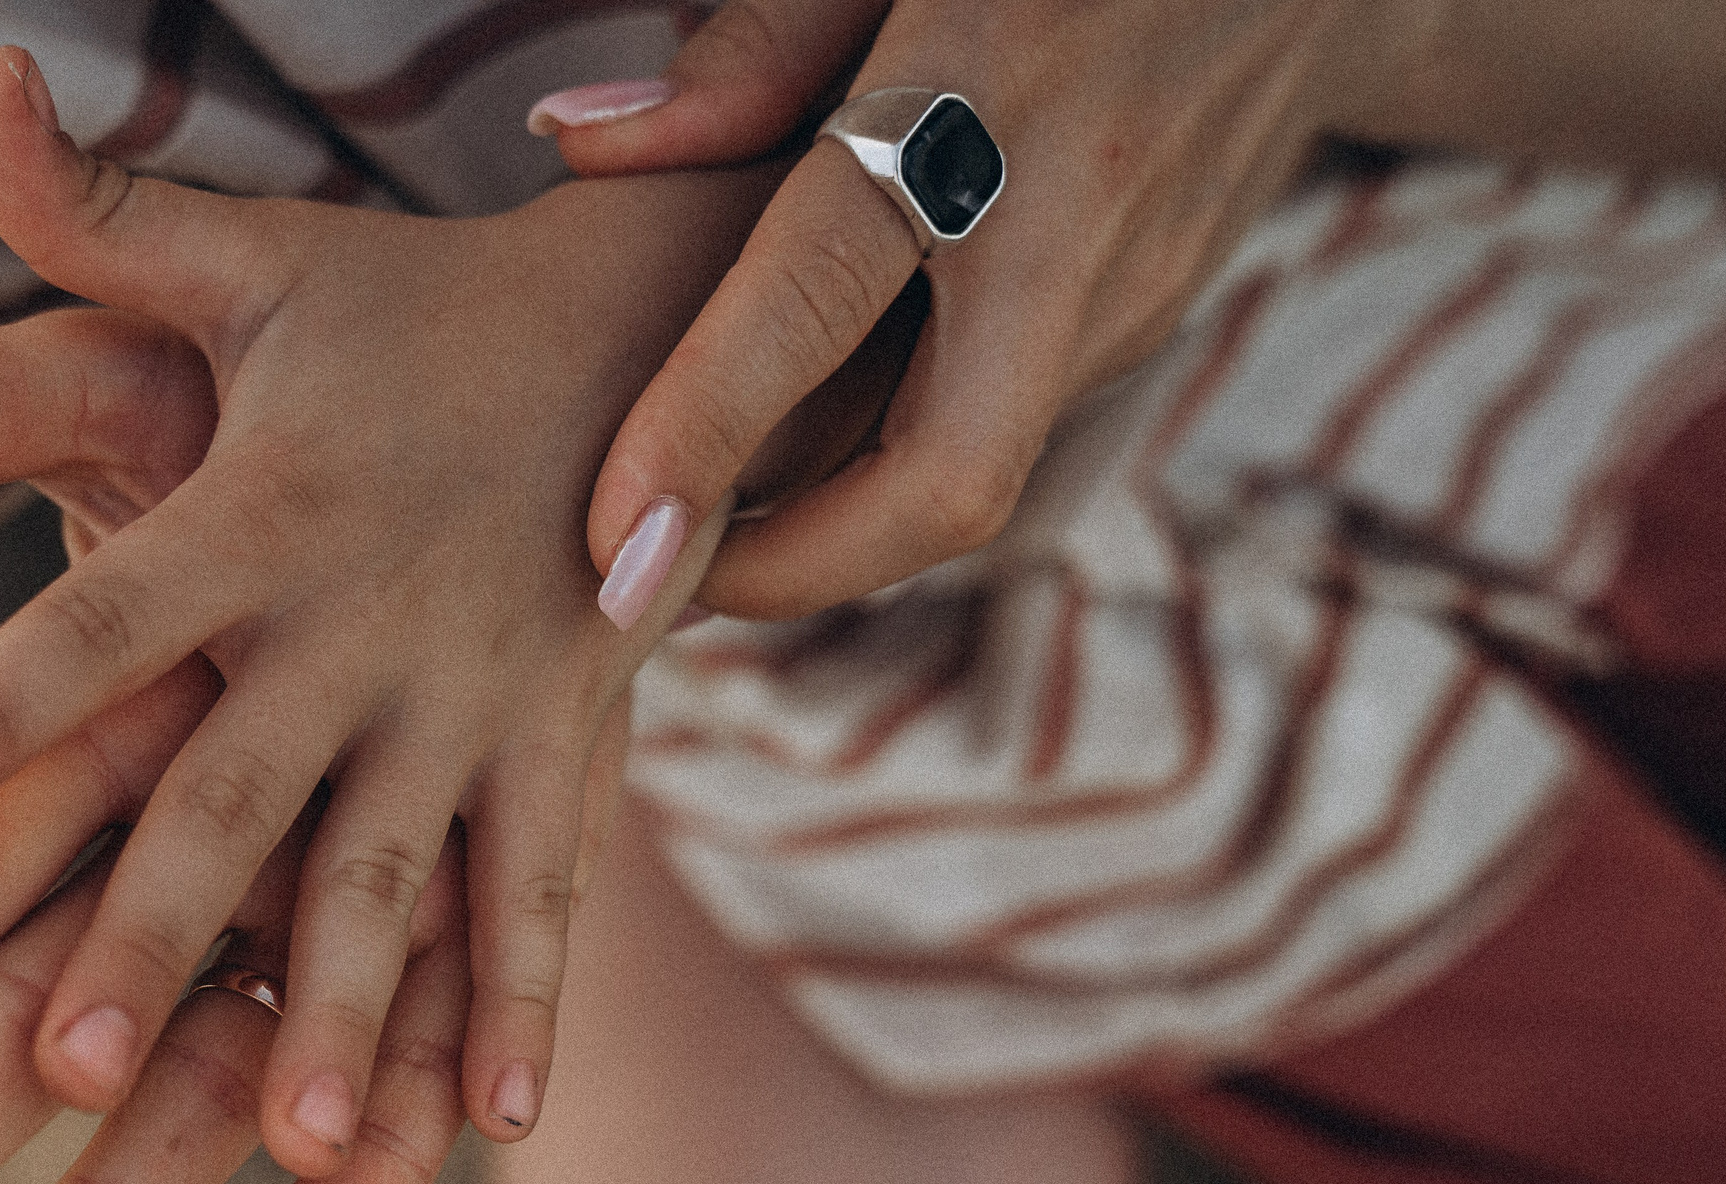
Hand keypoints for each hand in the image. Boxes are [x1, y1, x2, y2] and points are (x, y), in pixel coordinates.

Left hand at [0, 48, 765, 1183]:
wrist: (663, 323)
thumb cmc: (419, 311)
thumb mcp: (263, 255)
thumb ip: (101, 216)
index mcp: (259, 511)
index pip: (105, 617)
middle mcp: (359, 622)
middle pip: (233, 792)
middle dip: (153, 927)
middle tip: (63, 1072)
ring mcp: (475, 700)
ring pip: (391, 876)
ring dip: (340, 1009)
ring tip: (282, 1140)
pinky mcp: (566, 746)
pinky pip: (542, 890)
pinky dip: (520, 1005)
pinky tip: (492, 1129)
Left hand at [530, 0, 1440, 618]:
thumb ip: (751, 49)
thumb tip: (579, 141)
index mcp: (983, 89)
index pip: (822, 287)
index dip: (708, 428)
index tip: (614, 542)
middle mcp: (1070, 223)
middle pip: (947, 479)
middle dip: (797, 573)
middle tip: (661, 587)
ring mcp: (1129, 295)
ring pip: (970, 478)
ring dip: (832, 531)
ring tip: (701, 530)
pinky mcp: (1146, 328)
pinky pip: (1000, 429)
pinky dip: (891, 467)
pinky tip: (805, 459)